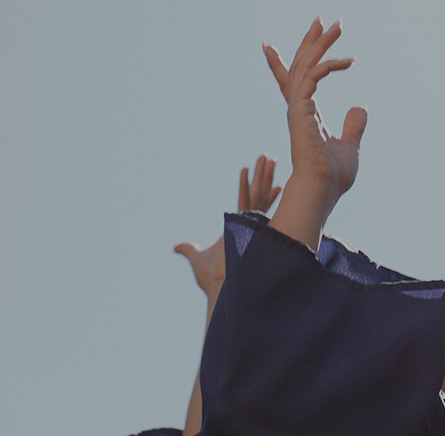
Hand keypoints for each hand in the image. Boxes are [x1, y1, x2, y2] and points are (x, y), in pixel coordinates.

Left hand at [173, 155, 281, 298]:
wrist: (219, 287)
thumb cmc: (210, 278)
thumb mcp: (196, 259)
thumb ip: (188, 250)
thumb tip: (176, 248)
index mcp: (238, 228)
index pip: (250, 204)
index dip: (257, 190)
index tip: (267, 179)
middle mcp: (247, 224)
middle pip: (257, 195)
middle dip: (264, 176)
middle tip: (268, 157)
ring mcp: (249, 224)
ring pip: (257, 195)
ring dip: (263, 176)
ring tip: (268, 158)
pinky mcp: (247, 227)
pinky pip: (249, 202)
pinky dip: (248, 187)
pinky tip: (251, 172)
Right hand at [263, 19, 367, 246]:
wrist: (321, 190)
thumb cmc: (332, 176)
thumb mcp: (349, 145)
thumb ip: (354, 126)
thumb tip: (360, 107)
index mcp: (304, 115)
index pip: (291, 83)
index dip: (280, 63)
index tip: (268, 46)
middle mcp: (297, 108)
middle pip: (299, 66)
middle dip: (309, 42)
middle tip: (321, 21)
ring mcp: (297, 108)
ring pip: (305, 65)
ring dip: (320, 43)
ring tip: (337, 25)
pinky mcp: (302, 109)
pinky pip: (312, 77)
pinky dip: (328, 65)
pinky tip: (348, 61)